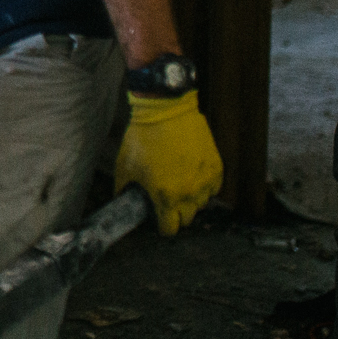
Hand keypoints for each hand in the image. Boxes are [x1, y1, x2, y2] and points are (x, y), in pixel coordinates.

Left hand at [114, 90, 223, 234]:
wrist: (166, 110)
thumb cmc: (142, 137)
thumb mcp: (125, 165)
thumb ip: (123, 189)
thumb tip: (121, 201)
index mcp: (164, 195)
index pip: (169, 228)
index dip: (162, 226)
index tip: (159, 220)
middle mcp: (188, 192)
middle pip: (186, 219)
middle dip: (176, 214)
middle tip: (166, 201)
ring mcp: (205, 180)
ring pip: (201, 204)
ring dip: (191, 200)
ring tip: (179, 185)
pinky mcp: (216, 167)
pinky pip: (213, 188)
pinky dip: (204, 187)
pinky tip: (192, 176)